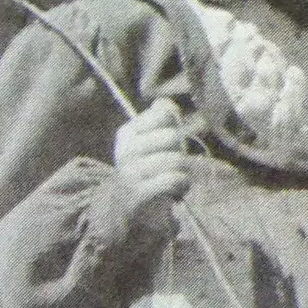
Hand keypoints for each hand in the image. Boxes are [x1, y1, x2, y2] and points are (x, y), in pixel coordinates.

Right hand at [113, 98, 195, 226]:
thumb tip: (166, 103)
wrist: (124, 204)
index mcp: (128, 133)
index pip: (164, 114)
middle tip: (175, 161)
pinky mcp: (139, 192)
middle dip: (181, 149)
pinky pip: (173, 179)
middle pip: (172, 136)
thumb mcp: (149, 140)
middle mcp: (126, 150)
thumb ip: (160, 119)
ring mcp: (131, 172)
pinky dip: (182, 183)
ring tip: (176, 176)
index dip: (176, 124)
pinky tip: (177, 187)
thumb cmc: (145, 167)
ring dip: (184, 170)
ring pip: (176, 159)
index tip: (170, 139)